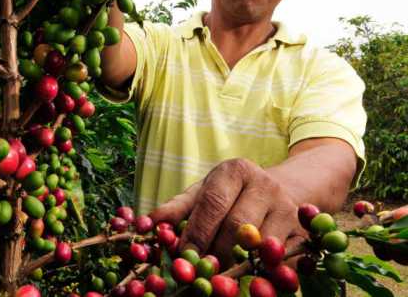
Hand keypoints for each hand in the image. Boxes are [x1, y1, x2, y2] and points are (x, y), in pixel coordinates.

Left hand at [149, 158, 305, 268]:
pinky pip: (283, 260)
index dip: (197, 232)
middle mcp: (265, 184)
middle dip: (215, 253)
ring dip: (240, 265)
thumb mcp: (204, 192)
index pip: (213, 203)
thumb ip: (177, 208)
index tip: (182, 256)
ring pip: (261, 245)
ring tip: (220, 279)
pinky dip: (265, 274)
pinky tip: (249, 280)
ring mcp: (288, 208)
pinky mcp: (303, 232)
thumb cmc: (233, 193)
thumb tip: (147, 224)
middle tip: (199, 272)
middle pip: (237, 226)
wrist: (285, 188)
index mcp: (235, 171)